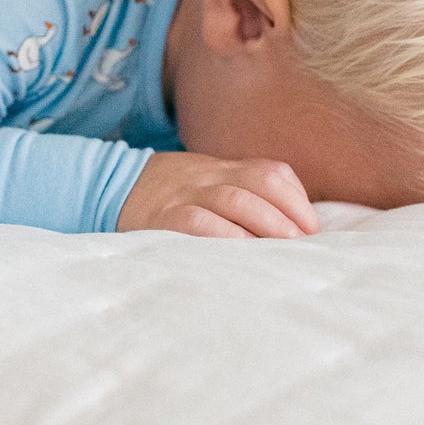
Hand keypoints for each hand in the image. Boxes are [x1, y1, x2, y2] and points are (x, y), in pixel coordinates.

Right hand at [116, 151, 319, 239]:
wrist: (111, 186)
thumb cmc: (174, 197)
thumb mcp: (209, 183)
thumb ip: (245, 196)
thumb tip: (295, 232)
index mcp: (223, 169)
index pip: (271, 172)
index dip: (297, 199)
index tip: (313, 229)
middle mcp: (208, 177)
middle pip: (260, 184)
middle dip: (290, 217)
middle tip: (306, 246)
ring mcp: (185, 195)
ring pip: (235, 201)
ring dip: (267, 227)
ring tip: (286, 251)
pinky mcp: (163, 220)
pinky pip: (198, 223)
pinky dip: (226, 238)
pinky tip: (244, 255)